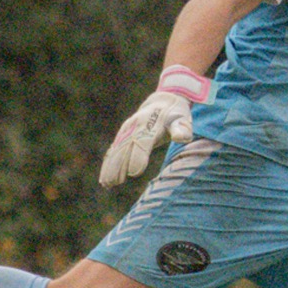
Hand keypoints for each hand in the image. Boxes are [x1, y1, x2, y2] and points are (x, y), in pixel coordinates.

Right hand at [99, 66, 208, 187]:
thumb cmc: (175, 115)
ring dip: (110, 167)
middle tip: (114, 183)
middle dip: (118, 166)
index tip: (134, 173)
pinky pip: (114, 151)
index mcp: (151, 124)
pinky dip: (108, 164)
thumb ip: (181, 129)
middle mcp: (135, 127)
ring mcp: (127, 131)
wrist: (162, 102)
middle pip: (125, 148)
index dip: (138, 157)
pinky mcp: (122, 136)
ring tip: (106, 184)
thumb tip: (181, 137)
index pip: (142, 142)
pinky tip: (105, 179)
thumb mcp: (182, 119)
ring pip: (116, 150)